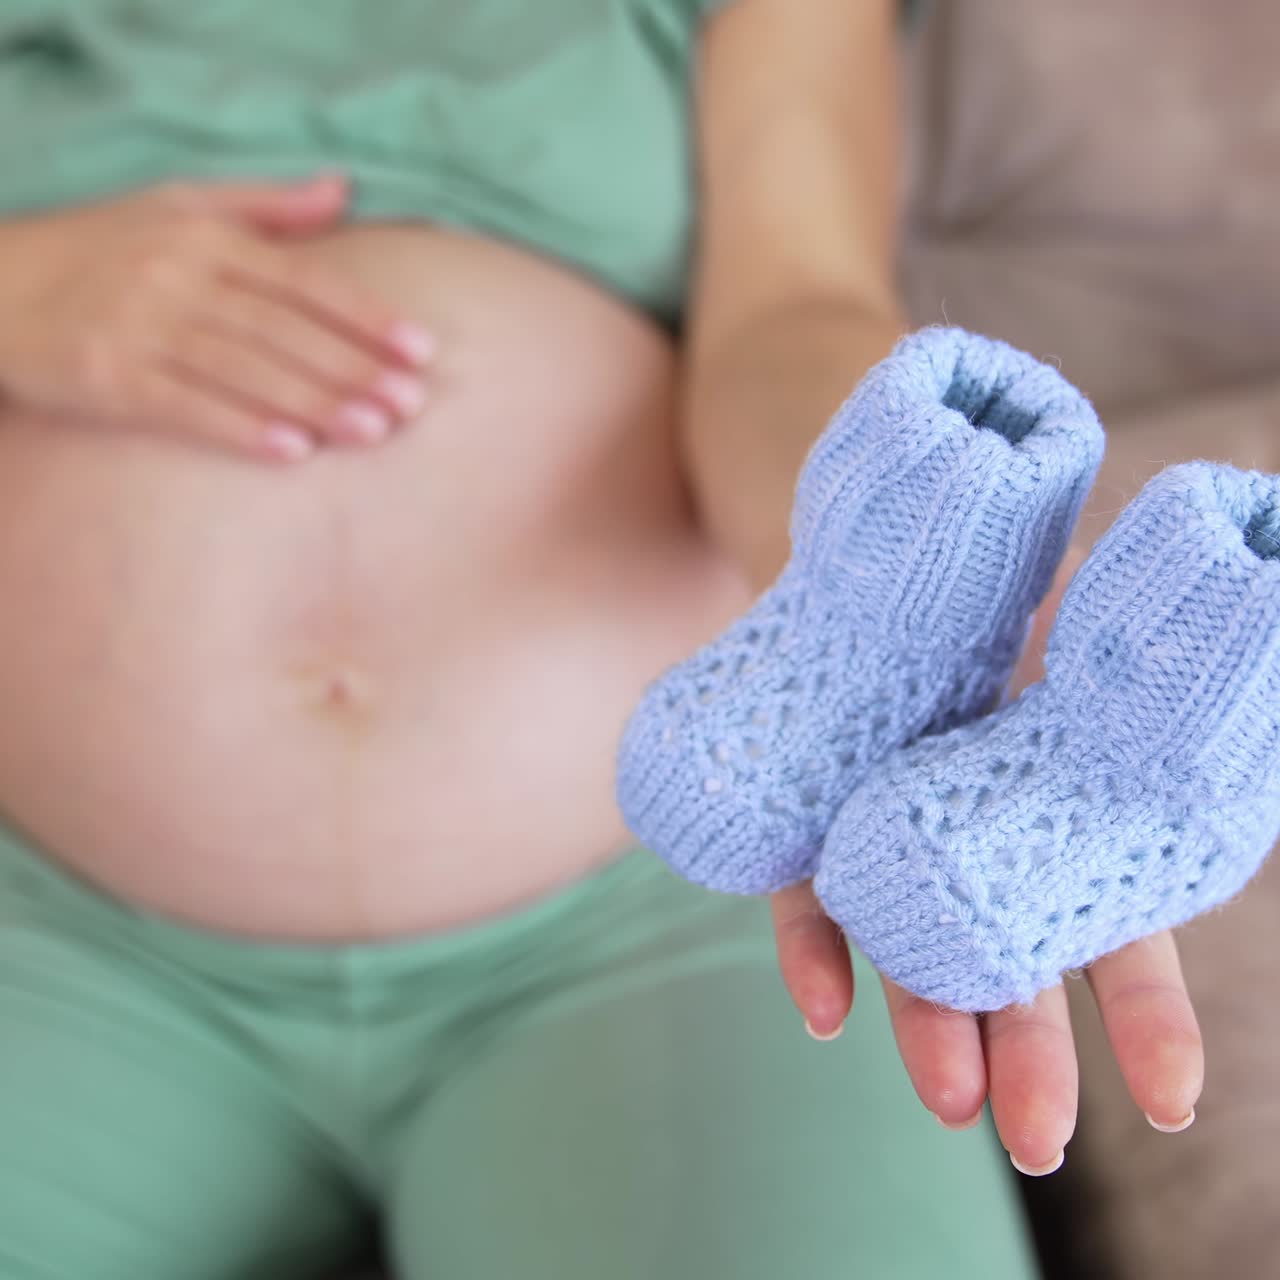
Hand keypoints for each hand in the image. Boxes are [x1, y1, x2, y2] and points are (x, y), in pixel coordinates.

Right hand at [0, 175, 434, 461]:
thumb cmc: (100, 249)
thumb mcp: (176, 207)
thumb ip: (264, 206)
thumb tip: (343, 189)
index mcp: (204, 237)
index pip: (303, 278)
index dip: (365, 315)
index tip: (421, 350)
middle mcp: (177, 277)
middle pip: (283, 329)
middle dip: (353, 368)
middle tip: (411, 405)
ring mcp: (140, 328)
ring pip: (245, 369)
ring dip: (314, 402)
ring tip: (373, 432)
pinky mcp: (108, 378)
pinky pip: (186, 407)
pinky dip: (242, 429)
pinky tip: (294, 454)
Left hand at [770, 547, 1204, 1173]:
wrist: (879, 576)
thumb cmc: (1006, 597)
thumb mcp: (1087, 627)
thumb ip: (1141, 672)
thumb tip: (1251, 639)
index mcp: (1056, 823)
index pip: (1108, 935)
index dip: (1142, 1018)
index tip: (1169, 1103)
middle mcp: (976, 852)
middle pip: (1007, 968)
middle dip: (1026, 1055)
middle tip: (1035, 1140)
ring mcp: (892, 847)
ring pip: (911, 952)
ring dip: (925, 1027)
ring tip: (946, 1100)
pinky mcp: (809, 828)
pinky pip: (804, 896)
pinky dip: (813, 950)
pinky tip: (821, 1008)